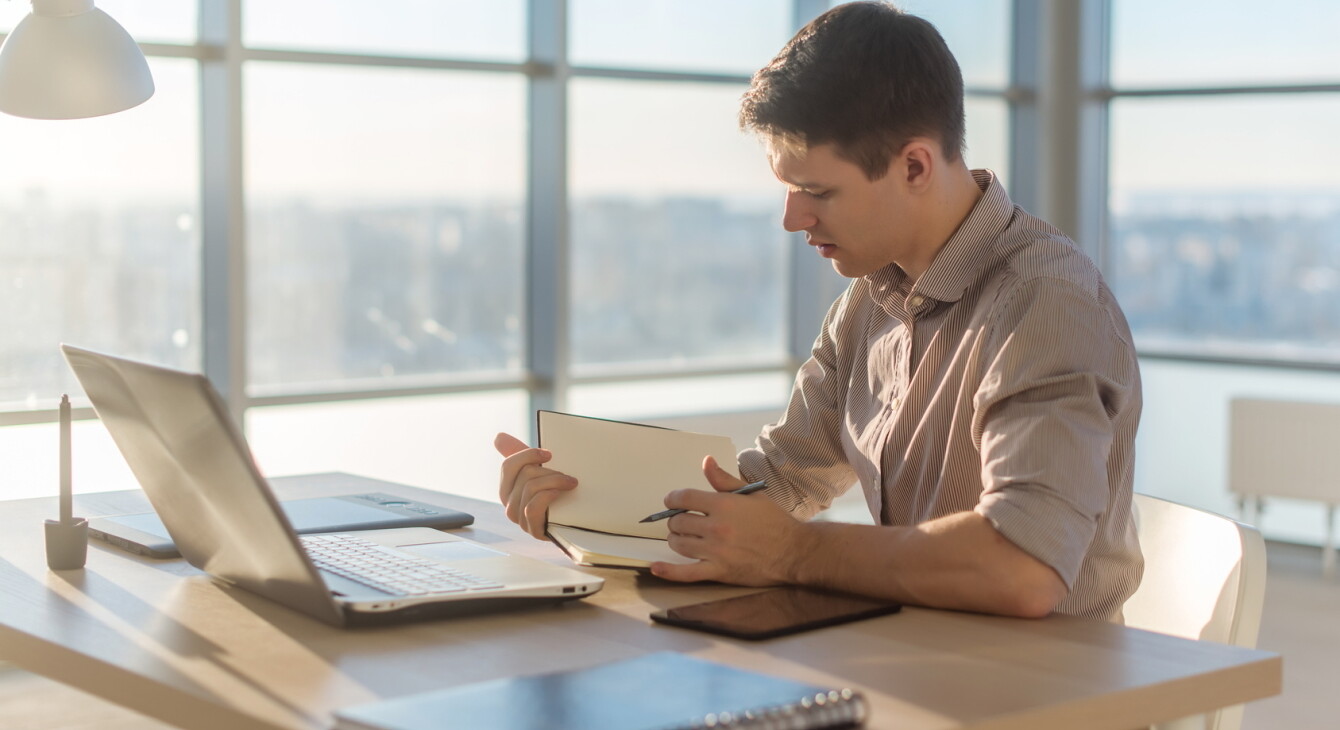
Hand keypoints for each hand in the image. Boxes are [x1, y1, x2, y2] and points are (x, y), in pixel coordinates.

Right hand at [494, 432, 577, 538]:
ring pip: (531, 488)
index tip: (549, 454)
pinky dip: (548, 496)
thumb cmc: (555, 494)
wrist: (573, 522)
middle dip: (550, 471)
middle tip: (567, 477)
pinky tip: (560, 494)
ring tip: (570, 483)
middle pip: (525, 475)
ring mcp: (519, 518)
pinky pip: (533, 507)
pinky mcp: (532, 529)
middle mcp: (509, 504)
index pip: (508, 465)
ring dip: (555, 482)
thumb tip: (498, 437)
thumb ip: (520, 455)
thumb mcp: (539, 472)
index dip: (528, 455)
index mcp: (507, 488)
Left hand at [650, 456, 809, 584]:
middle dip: (676, 519)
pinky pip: (686, 573)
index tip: (671, 501)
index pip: (684, 498)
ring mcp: (716, 551)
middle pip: (678, 521)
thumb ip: (724, 479)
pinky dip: (668, 571)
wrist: (793, 551)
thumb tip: (706, 461)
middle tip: (682, 520)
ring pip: (679, 543)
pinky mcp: (718, 571)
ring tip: (681, 536)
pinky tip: (656, 567)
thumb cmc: (774, 522)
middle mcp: (716, 527)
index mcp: (724, 505)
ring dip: (675, 538)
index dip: (673, 498)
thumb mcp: (751, 494)